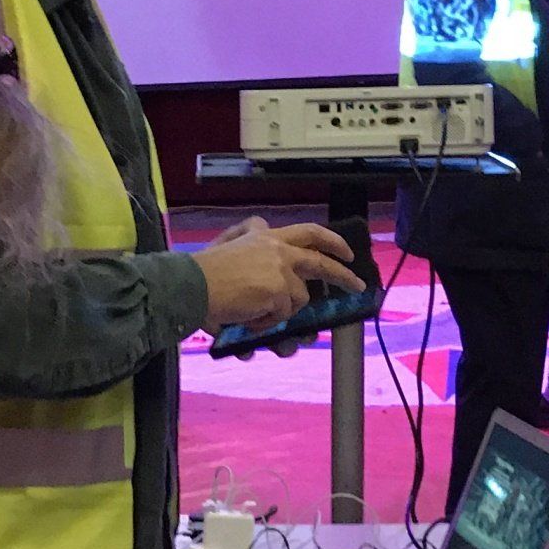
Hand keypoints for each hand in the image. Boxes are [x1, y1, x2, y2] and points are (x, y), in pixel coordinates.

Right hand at [194, 222, 360, 328]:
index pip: (308, 232)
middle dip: (343, 274)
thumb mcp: (228, 242)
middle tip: (357, 285)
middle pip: (320, 261)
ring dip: (279, 312)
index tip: (344, 252)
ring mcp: (281, 269)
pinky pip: (281, 316)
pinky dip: (265, 323)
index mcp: (266, 235)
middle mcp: (278, 248)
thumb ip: (247, 234)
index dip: (330, 242)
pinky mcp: (279, 291)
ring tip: (252, 313)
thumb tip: (261, 225)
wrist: (191, 285)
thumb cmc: (204, 270)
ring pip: (298, 299)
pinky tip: (246, 317)